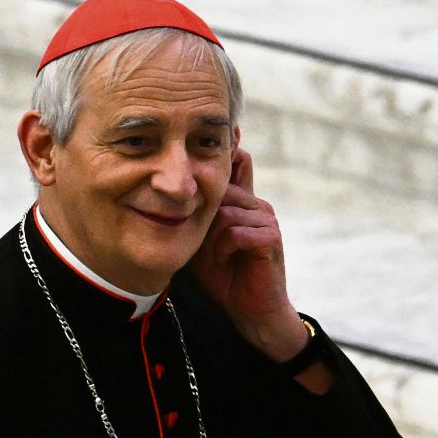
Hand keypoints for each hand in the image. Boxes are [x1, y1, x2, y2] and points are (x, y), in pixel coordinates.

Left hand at [189, 148, 306, 360]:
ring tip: (216, 257)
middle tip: (207, 247)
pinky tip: (226, 260)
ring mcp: (266, 219)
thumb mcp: (201, 240)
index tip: (223, 129)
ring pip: (225, 212)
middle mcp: (256, 204)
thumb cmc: (223, 274)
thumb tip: (166, 193)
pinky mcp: (271, 238)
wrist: (250, 308)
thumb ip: (192, 215)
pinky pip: (236, 232)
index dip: (227, 150)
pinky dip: (224, 248)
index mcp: (241, 202)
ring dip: (213, 238)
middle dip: (205, 218)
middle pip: (221, 190)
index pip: (234, 165)